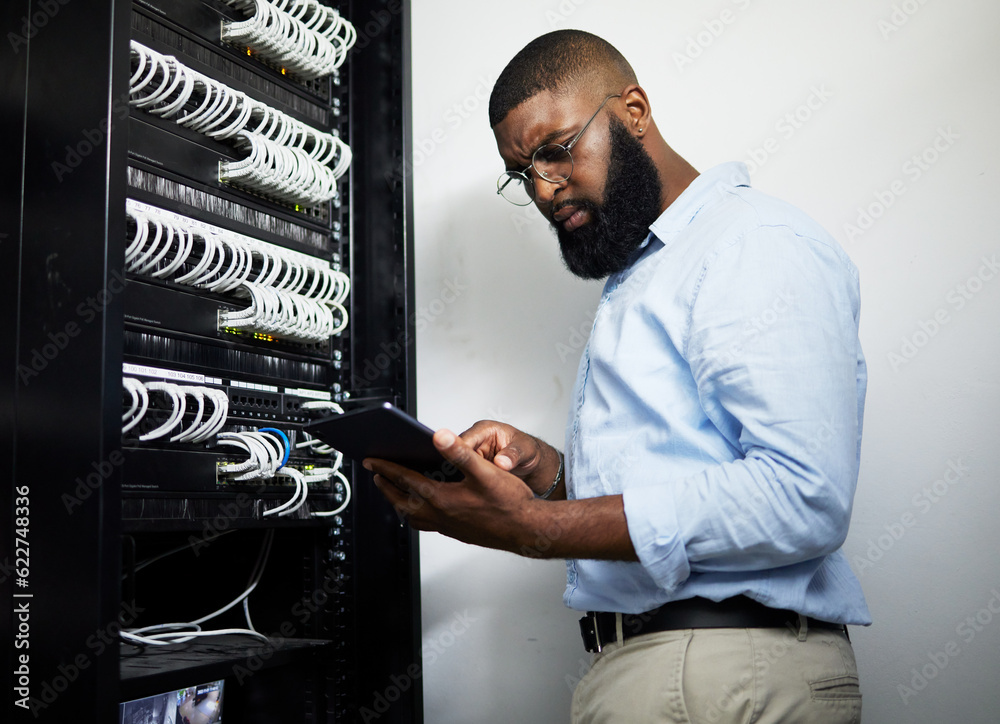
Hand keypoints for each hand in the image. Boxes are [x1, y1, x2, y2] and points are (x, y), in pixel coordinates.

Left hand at [363, 429, 537, 552]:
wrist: (528, 530)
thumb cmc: (510, 503)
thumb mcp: (486, 471)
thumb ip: (460, 452)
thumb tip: (439, 436)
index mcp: (442, 499)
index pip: (405, 480)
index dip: (386, 467)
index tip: (372, 460)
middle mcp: (440, 515)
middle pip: (402, 500)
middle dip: (386, 486)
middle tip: (376, 475)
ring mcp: (447, 527)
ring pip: (412, 516)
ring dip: (400, 502)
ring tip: (395, 492)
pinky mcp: (457, 532)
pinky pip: (427, 524)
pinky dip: (417, 514)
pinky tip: (425, 508)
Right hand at [460, 420, 562, 498]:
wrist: (531, 462)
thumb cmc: (528, 450)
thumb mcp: (525, 450)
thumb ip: (513, 454)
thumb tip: (501, 462)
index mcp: (485, 429)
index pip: (465, 440)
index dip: (460, 453)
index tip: (460, 468)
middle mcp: (475, 440)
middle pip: (455, 453)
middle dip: (456, 468)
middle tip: (459, 484)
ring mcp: (472, 454)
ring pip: (456, 465)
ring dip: (458, 477)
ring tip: (462, 491)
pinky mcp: (471, 467)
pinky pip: (462, 474)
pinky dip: (463, 483)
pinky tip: (465, 493)